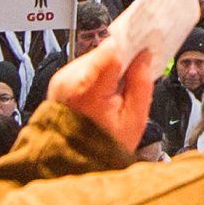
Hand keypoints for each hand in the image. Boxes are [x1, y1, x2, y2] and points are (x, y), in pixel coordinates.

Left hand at [43, 27, 158, 156]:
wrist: (72, 161)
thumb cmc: (101, 146)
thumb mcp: (134, 120)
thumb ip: (141, 83)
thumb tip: (145, 57)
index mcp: (87, 88)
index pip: (113, 49)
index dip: (132, 45)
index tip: (145, 43)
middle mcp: (69, 80)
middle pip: (104, 52)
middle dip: (121, 60)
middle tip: (134, 73)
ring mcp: (61, 80)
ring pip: (94, 58)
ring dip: (109, 67)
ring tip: (117, 90)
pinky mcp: (59, 81)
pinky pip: (84, 68)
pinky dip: (97, 75)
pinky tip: (104, 92)